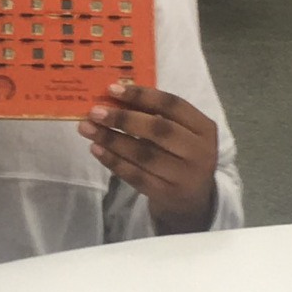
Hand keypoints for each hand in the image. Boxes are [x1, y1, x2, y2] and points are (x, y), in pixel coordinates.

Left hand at [80, 81, 218, 232]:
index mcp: (204, 128)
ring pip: (144, 154)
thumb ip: (156, 115)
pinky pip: (135, 176)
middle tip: (95, 112)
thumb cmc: (180, 157)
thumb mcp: (180, 134)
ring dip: (112, 140)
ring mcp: (184, 176)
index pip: (173, 104)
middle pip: (159, 130)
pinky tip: (96, 149)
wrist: (192, 202)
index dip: (142, 95)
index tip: (112, 89)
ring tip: (87, 129)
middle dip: (123, 118)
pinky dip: (113, 161)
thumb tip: (114, 95)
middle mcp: (200, 151)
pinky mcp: (167, 194)